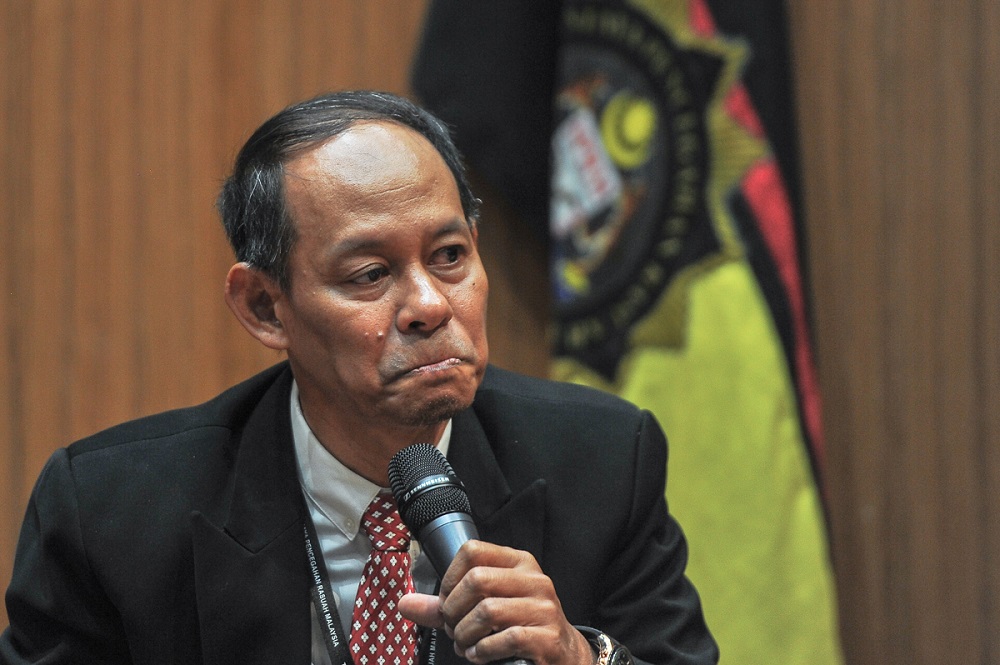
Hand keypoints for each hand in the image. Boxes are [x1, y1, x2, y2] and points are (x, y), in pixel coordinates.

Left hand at [397, 540, 592, 664]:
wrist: (563, 654)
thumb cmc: (520, 625)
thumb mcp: (488, 607)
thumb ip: (445, 605)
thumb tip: (404, 604)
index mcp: (518, 562)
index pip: (473, 551)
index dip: (449, 578)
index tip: (447, 602)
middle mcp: (533, 578)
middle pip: (477, 580)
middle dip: (454, 611)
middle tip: (453, 629)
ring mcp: (543, 606)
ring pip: (488, 610)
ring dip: (465, 634)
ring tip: (464, 645)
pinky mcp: (547, 636)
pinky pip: (506, 638)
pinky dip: (483, 651)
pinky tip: (479, 655)